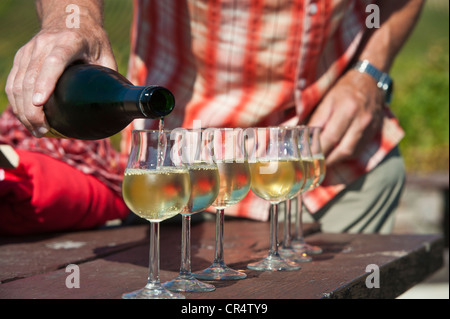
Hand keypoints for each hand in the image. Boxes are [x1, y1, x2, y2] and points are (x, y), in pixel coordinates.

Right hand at [5, 7, 115, 136]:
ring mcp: (30, 50)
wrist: (71, 19)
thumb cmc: (93, 42)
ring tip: (37, 130)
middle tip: (43, 131)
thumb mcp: (106, 55)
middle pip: (31, 77)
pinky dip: (16, 103)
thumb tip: (118, 107)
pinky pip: (13, 82)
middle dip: (33, 109)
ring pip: (18, 83)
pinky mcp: (22, 57)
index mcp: (70, 42)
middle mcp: (45, 44)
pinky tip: (26, 118)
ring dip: (23, 110)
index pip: (54, 62)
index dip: (46, 82)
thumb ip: (110, 78)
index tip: (40, 103)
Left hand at [307, 69, 384, 165]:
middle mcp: (359, 119)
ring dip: (334, 161)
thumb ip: (316, 119)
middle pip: (340, 147)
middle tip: (311, 165)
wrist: (369, 80)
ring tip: (320, 164)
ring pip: (350, 152)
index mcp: (345, 108)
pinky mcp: (374, 132)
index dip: (315, 149)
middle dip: (323, 159)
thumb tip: (302, 139)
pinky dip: (344, 157)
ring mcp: (369, 127)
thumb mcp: (325, 99)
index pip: (328, 136)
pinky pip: (358, 151)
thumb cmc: (341, 89)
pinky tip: (334, 157)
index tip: (304, 157)